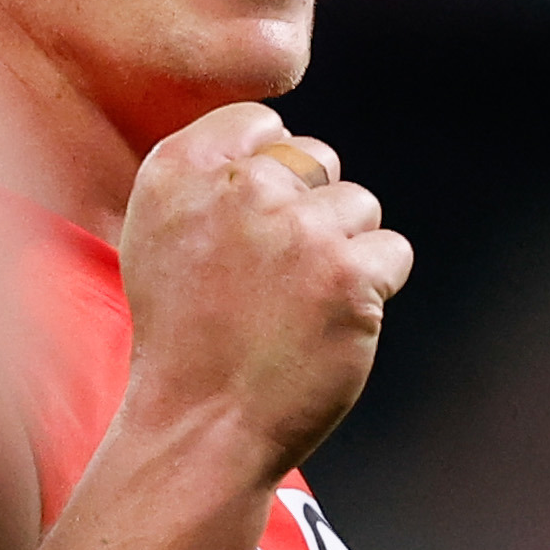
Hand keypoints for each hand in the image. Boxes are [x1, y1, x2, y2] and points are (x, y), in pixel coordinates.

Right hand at [114, 102, 411, 488]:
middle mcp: (239, 188)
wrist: (200, 427)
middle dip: (309, 210)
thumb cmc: (184, 339)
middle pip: (316, 159)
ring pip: (359, 206)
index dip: (268, 171)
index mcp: (178, 172)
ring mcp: (297, 228)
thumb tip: (277, 140)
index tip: (250, 225)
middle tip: (273, 279)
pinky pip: (391, 253)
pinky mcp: (349, 272)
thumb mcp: (157, 237)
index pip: (260, 121)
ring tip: (298, 307)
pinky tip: (329, 325)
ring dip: (344, 252)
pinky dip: (373, 291)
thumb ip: (206, 178)